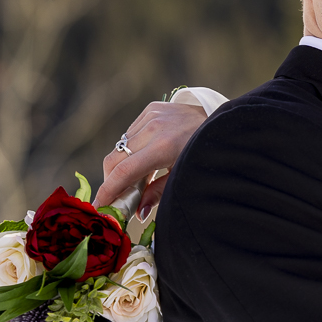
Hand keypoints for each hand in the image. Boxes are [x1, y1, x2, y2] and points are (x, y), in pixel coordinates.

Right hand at [94, 102, 207, 217]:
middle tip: (118, 197)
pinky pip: (131, 133)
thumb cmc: (206, 153)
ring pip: (121, 146)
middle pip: (114, 159)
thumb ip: (158, 193)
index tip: (98, 206)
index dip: (107, 191)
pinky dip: (132, 148)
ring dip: (122, 164)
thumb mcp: (185, 175)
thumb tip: (137, 213)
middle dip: (111, 181)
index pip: (123, 172)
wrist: (222, 120)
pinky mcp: (152, 108)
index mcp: (164, 147)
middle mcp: (154, 128)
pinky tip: (146, 156)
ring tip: (137, 178)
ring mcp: (152, 115)